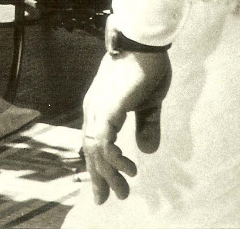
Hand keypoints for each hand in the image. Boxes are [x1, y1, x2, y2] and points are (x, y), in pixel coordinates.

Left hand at [80, 49, 171, 203]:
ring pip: (95, 148)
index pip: (93, 144)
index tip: (106, 190)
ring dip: (109, 172)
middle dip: (101, 177)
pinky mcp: (109, 105)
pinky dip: (112, 155)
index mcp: (101, 108)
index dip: (98, 168)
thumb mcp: (149, 104)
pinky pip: (103, 136)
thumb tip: (147, 151)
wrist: (145, 41)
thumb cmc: (146, 66)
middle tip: (115, 198)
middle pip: (90, 150)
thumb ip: (146, 126)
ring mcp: (98, 106)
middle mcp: (94, 109)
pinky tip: (125, 167)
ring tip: (125, 188)